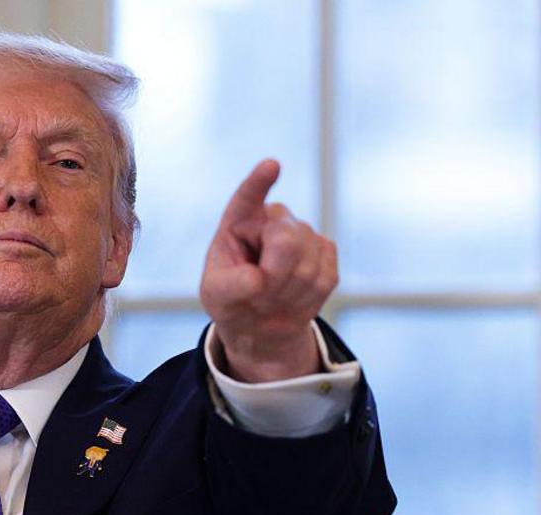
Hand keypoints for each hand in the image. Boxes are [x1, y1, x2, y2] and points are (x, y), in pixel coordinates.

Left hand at [200, 159, 336, 382]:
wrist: (260, 319)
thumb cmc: (231, 298)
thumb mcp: (216, 295)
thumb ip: (231, 285)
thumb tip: (259, 280)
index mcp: (239, 221)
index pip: (247, 198)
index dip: (259, 182)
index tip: (271, 166)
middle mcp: (273, 218)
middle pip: (287, 241)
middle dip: (274, 275)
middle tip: (257, 295)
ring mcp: (303, 232)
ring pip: (307, 265)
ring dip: (287, 292)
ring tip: (271, 298)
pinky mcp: (326, 251)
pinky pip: (324, 276)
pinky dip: (307, 297)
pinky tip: (292, 296)